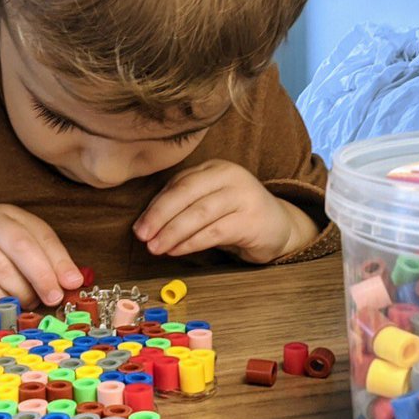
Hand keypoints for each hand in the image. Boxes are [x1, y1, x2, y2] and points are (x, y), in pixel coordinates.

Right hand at [0, 204, 82, 305]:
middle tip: (53, 297)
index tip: (73, 282)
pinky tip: (7, 306)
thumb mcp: (19, 251)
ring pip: (0, 268)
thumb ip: (45, 262)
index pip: (40, 234)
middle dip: (41, 275)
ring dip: (20, 292)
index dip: (59, 260)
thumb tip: (73, 282)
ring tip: (29, 302)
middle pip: (19, 245)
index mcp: (9, 214)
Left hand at [133, 159, 317, 263]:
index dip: (155, 206)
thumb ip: (184, 205)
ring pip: (199, 212)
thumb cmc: (236, 217)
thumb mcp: (209, 203)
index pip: (178, 183)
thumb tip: (147, 223)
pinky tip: (177, 250)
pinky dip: (192, 242)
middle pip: (186, 193)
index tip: (138, 227)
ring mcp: (243, 195)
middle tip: (142, 236)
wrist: (279, 227)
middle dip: (160, 216)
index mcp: (214, 168)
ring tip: (156, 248)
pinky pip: (215, 231)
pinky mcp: (252, 219)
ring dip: (173, 232)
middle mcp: (229, 175)